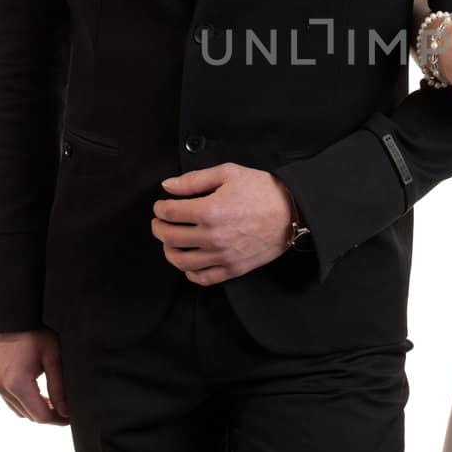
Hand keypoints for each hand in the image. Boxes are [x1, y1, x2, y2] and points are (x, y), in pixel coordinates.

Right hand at [0, 330, 68, 424]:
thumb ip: (59, 387)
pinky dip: (25, 402)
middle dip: (49, 416)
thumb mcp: (53, 357)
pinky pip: (10, 400)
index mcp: (17, 383)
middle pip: (29, 416)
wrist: (13, 314)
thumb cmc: (36, 331)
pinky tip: (40, 394)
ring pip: (19, 410)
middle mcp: (2, 387)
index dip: (58, 420)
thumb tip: (66, 411)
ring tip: (55, 403)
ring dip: (36, 410)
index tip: (72, 417)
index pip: (40, 415)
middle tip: (67, 411)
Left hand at [151, 163, 292, 284]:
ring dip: (169, 250)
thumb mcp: (229, 173)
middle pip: (169, 237)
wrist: (292, 211)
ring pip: (181, 261)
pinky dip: (189, 272)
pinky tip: (189, 261)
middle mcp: (212, 237)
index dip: (160, 208)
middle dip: (159, 227)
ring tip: (171, 241)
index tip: (162, 205)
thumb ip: (194, 180)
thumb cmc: (262, 189)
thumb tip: (167, 187)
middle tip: (161, 222)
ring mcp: (222, 256)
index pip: (169, 213)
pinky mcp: (232, 269)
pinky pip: (202, 278)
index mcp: (209, 210)